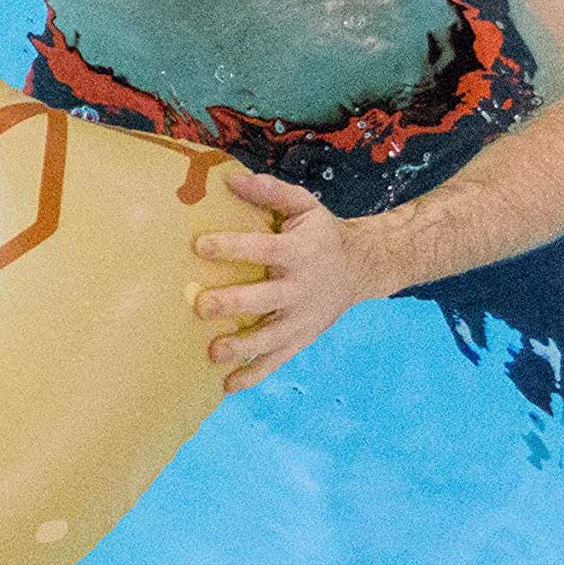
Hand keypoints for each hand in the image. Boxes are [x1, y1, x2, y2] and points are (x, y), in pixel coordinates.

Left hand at [191, 167, 378, 393]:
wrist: (363, 267)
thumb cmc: (321, 233)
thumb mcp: (304, 205)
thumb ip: (270, 191)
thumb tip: (231, 178)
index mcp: (298, 252)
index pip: (263, 250)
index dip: (233, 247)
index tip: (200, 245)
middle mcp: (299, 288)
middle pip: (264, 299)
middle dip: (233, 304)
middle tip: (201, 306)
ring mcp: (301, 318)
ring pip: (271, 337)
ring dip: (241, 347)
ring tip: (212, 352)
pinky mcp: (301, 338)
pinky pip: (277, 360)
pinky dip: (254, 374)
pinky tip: (227, 386)